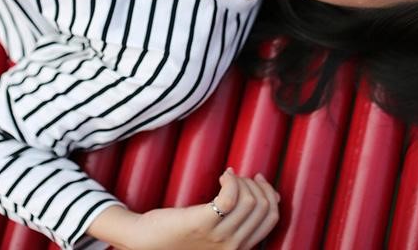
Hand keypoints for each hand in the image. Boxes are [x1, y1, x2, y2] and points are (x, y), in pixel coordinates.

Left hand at [129, 168, 279, 249]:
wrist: (145, 243)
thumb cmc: (177, 236)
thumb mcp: (215, 233)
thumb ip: (238, 221)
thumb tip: (264, 194)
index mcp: (239, 248)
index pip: (272, 219)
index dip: (270, 194)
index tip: (258, 180)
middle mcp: (232, 246)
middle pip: (262, 208)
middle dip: (256, 185)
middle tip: (240, 177)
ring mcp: (217, 237)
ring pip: (249, 201)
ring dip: (242, 181)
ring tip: (228, 177)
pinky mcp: (201, 223)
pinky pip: (229, 198)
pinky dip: (230, 181)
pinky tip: (222, 175)